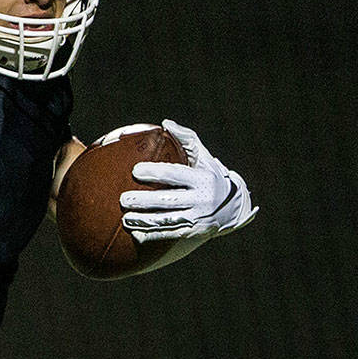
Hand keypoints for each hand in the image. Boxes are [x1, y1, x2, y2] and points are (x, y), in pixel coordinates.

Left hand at [121, 119, 257, 242]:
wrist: (234, 206)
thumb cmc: (210, 175)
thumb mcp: (204, 157)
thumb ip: (186, 139)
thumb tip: (165, 123)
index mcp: (202, 178)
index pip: (175, 174)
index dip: (155, 173)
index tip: (135, 170)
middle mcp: (202, 199)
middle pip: (168, 201)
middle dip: (144, 201)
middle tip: (123, 199)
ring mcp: (198, 218)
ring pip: (167, 220)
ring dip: (144, 221)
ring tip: (125, 218)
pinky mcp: (195, 232)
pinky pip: (170, 234)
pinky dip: (152, 235)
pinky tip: (135, 233)